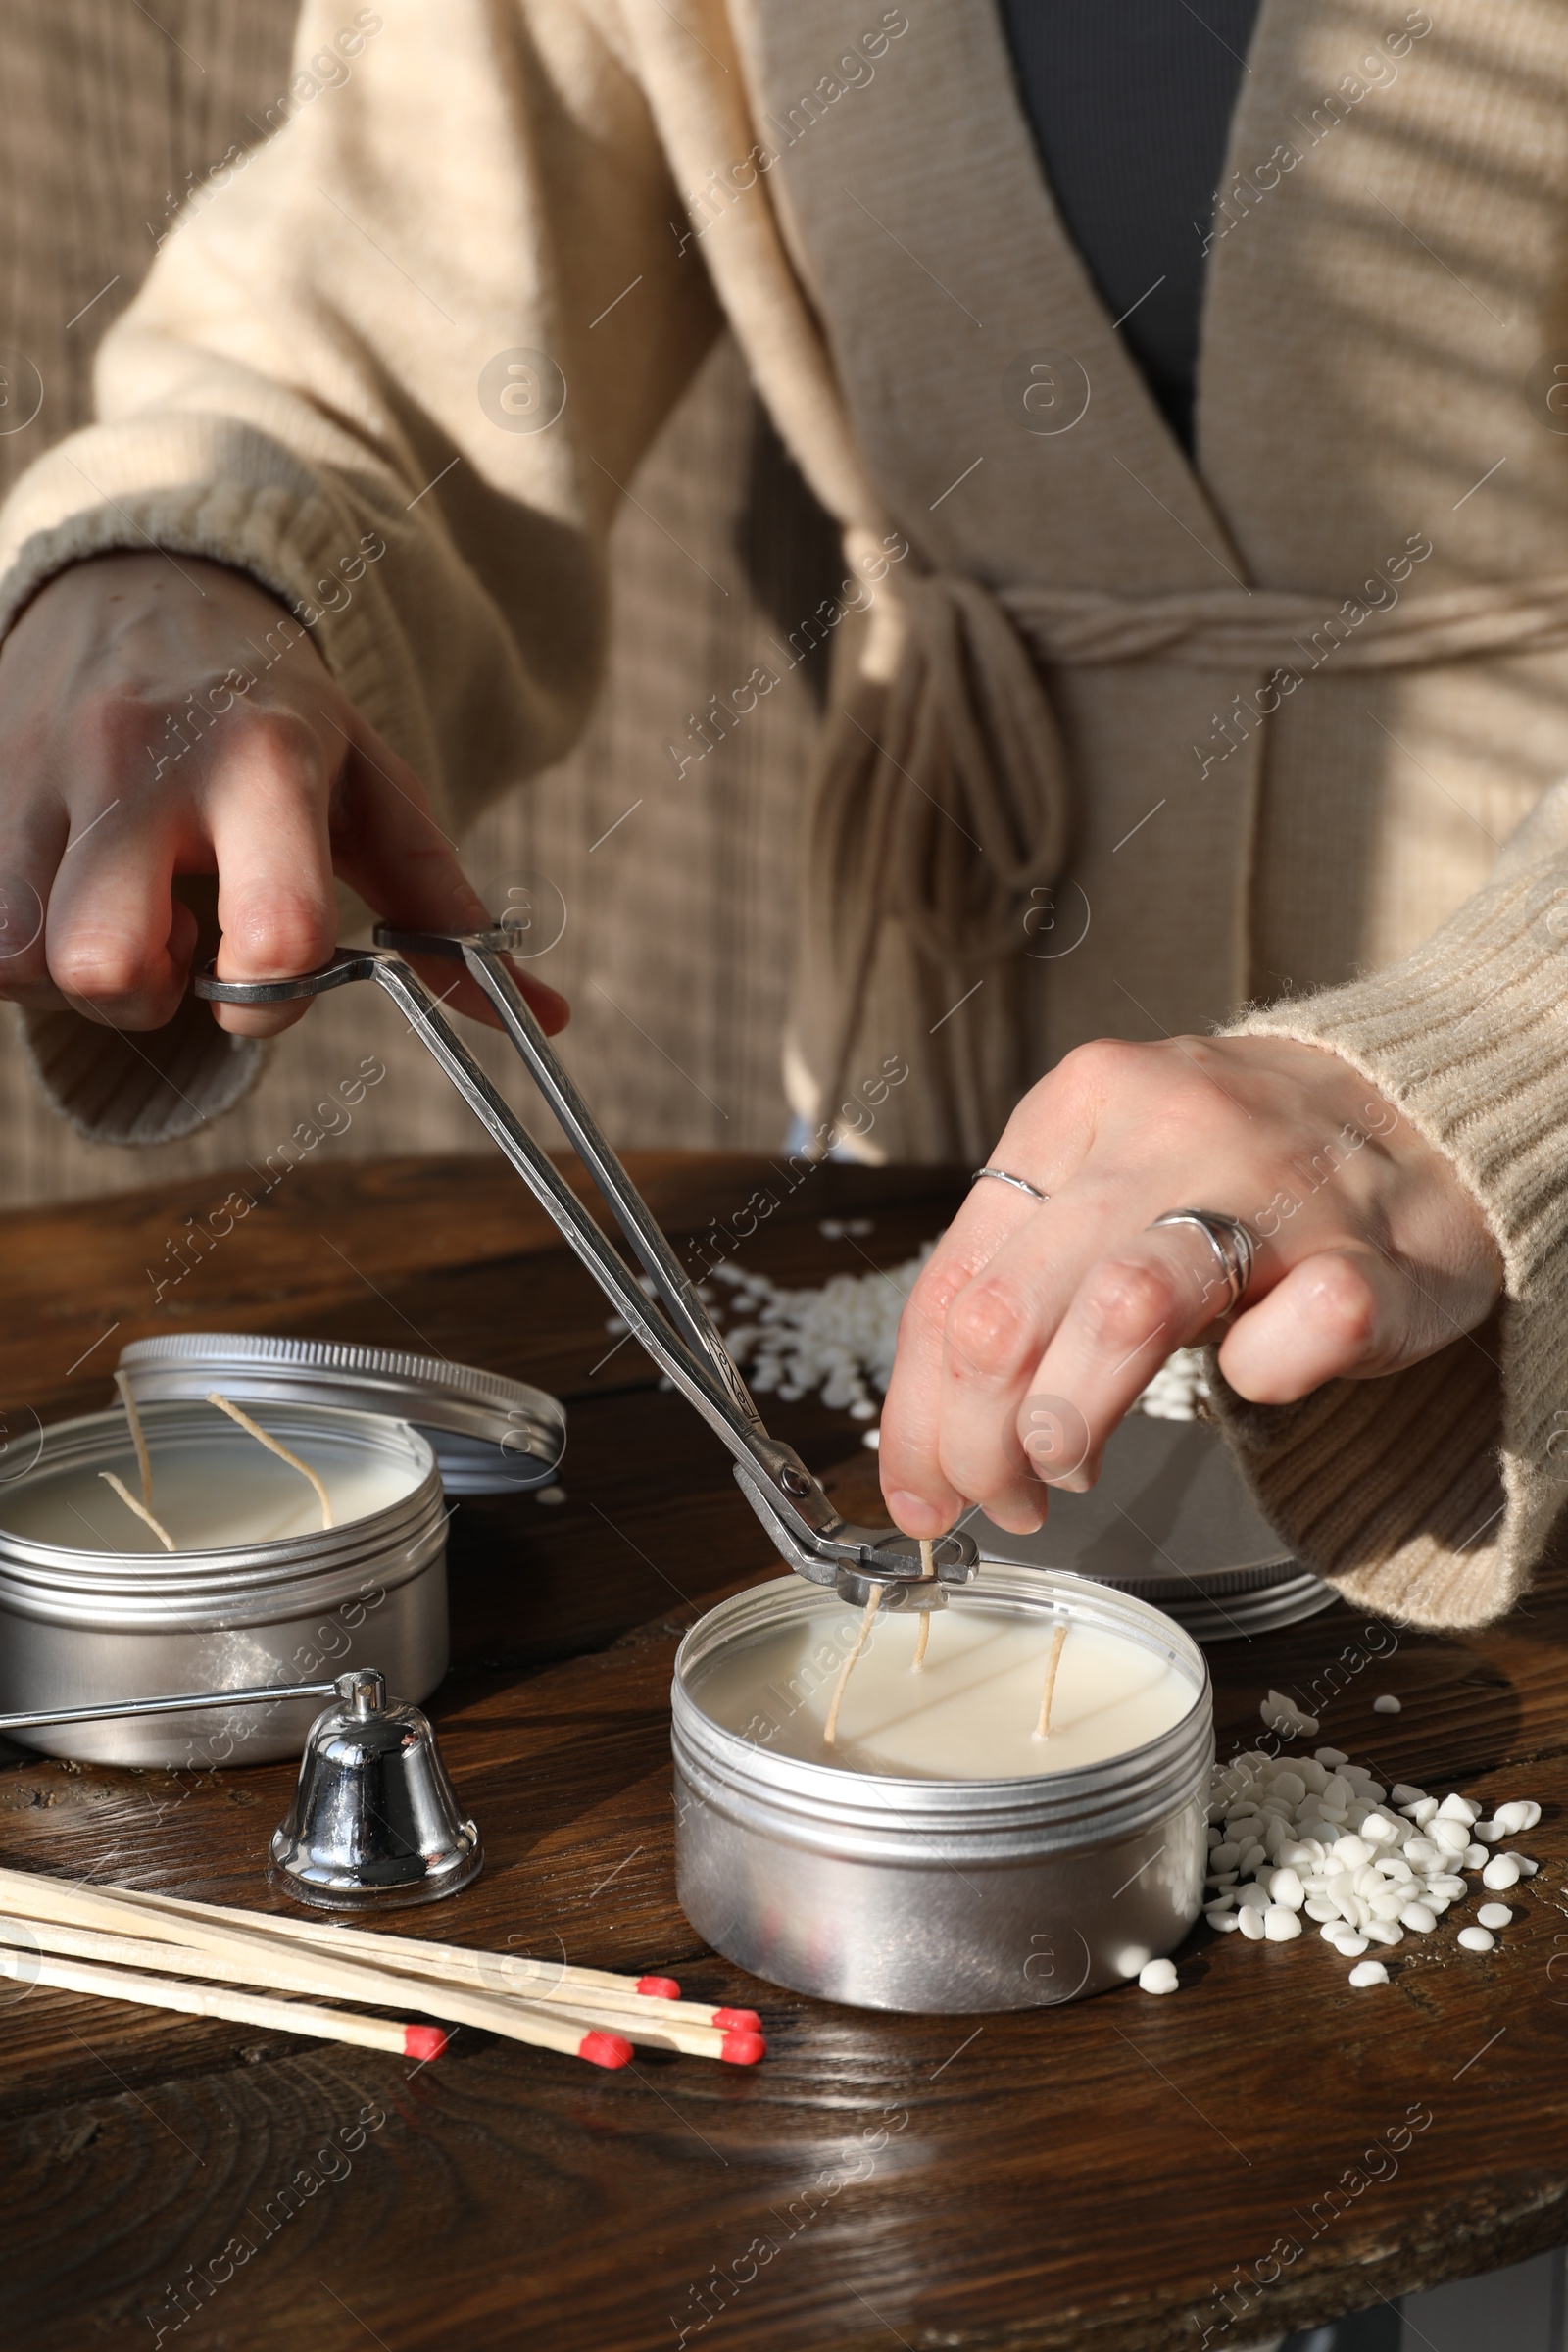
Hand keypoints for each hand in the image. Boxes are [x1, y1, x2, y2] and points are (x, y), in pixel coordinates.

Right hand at [0, 552, 567, 1038]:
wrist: (149, 583)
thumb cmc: (276, 718)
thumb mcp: (374, 792)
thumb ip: (447, 913)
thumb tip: (542, 1020)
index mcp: (261, 766)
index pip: (272, 936)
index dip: (268, 998)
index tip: (268, 973)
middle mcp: (134, 762)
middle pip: (101, 967)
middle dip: (139, 998)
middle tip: (174, 948)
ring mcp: (31, 768)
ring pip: (13, 956)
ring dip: (66, 970)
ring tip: (116, 909)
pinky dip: (13, 936)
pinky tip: (64, 890)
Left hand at [878, 1034, 1502, 1536]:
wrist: (1429, 1115)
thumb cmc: (1242, 1176)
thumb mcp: (1108, 1190)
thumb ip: (1022, 1287)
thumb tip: (925, 1442)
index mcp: (1077, 1107)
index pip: (953, 1281)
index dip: (918, 1412)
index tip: (918, 1493)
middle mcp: (1162, 1126)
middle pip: (1010, 1311)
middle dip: (979, 1442)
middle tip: (1006, 1499)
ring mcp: (1273, 1183)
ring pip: (1123, 1310)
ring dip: (1070, 1423)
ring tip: (1072, 1470)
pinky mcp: (1369, 1254)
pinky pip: (1291, 1340)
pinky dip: (1261, 1382)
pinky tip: (1255, 1380)